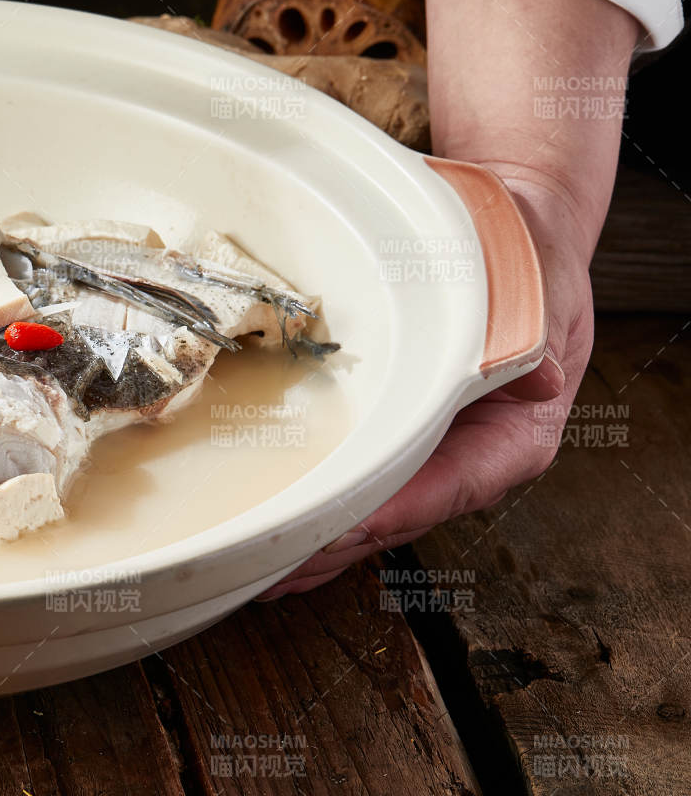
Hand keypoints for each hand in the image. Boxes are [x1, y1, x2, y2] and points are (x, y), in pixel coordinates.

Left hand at [262, 172, 588, 597]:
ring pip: (364, 510)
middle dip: (336, 544)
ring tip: (255, 571)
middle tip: (276, 568)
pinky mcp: (378, 433)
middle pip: (396, 513)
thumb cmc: (522, 257)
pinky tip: (261, 532)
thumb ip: (534, 331)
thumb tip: (538, 375)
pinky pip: (341, 477)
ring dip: (311, 542)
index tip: (346, 530)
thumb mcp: (539, 286)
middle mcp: (463, 455)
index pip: (453, 485)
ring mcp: (417, 450)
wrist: (497, 224)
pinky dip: (305, 505)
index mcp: (514, 435)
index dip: (395, 511)